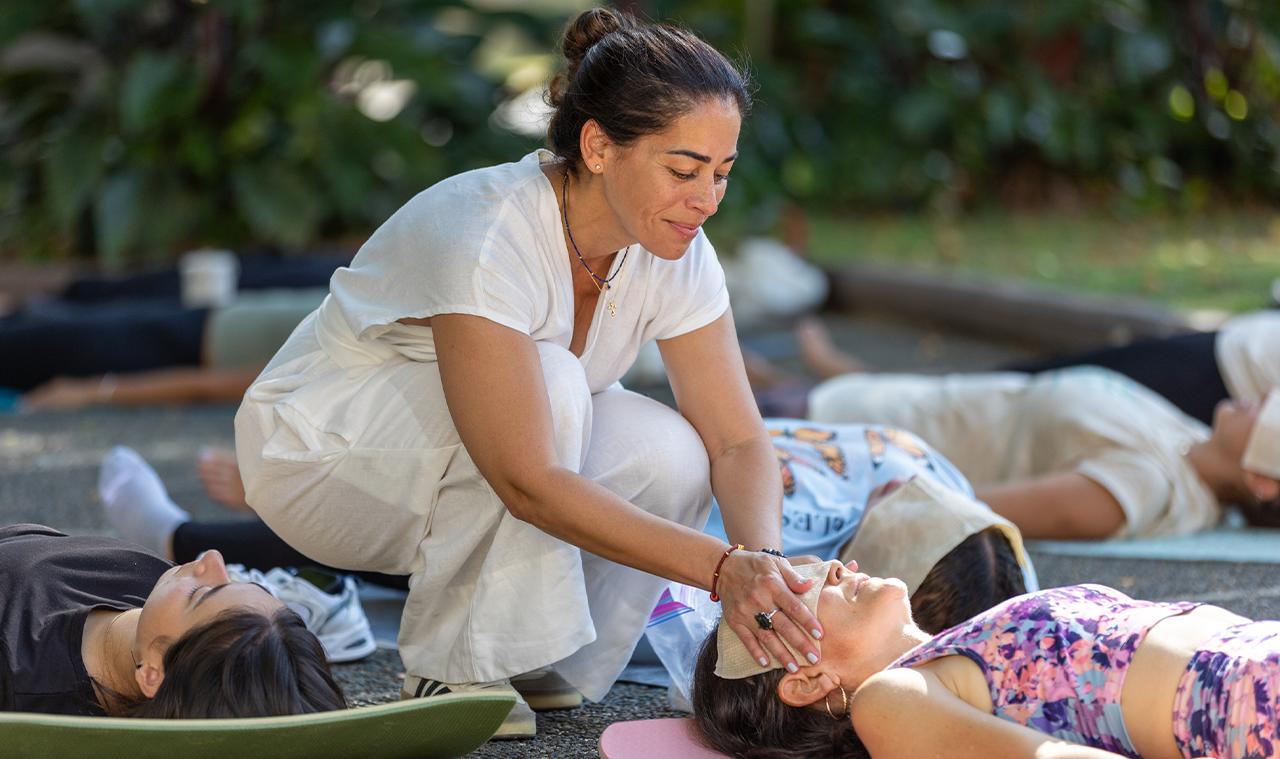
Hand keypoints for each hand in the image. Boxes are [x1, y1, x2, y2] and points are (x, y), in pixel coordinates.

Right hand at [715, 550, 824, 671]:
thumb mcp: (776, 562)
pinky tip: (766, 664)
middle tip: (815, 659)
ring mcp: (746, 612)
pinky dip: (756, 652)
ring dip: (782, 654)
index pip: (794, 607)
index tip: (820, 635)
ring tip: (795, 668)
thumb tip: (810, 585)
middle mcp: (760, 600)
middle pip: (784, 626)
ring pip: (767, 637)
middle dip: (801, 644)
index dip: (808, 622)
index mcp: (773, 585)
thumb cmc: (756, 565)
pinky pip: (746, 639)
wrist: (724, 568)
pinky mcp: (734, 620)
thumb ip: (793, 576)